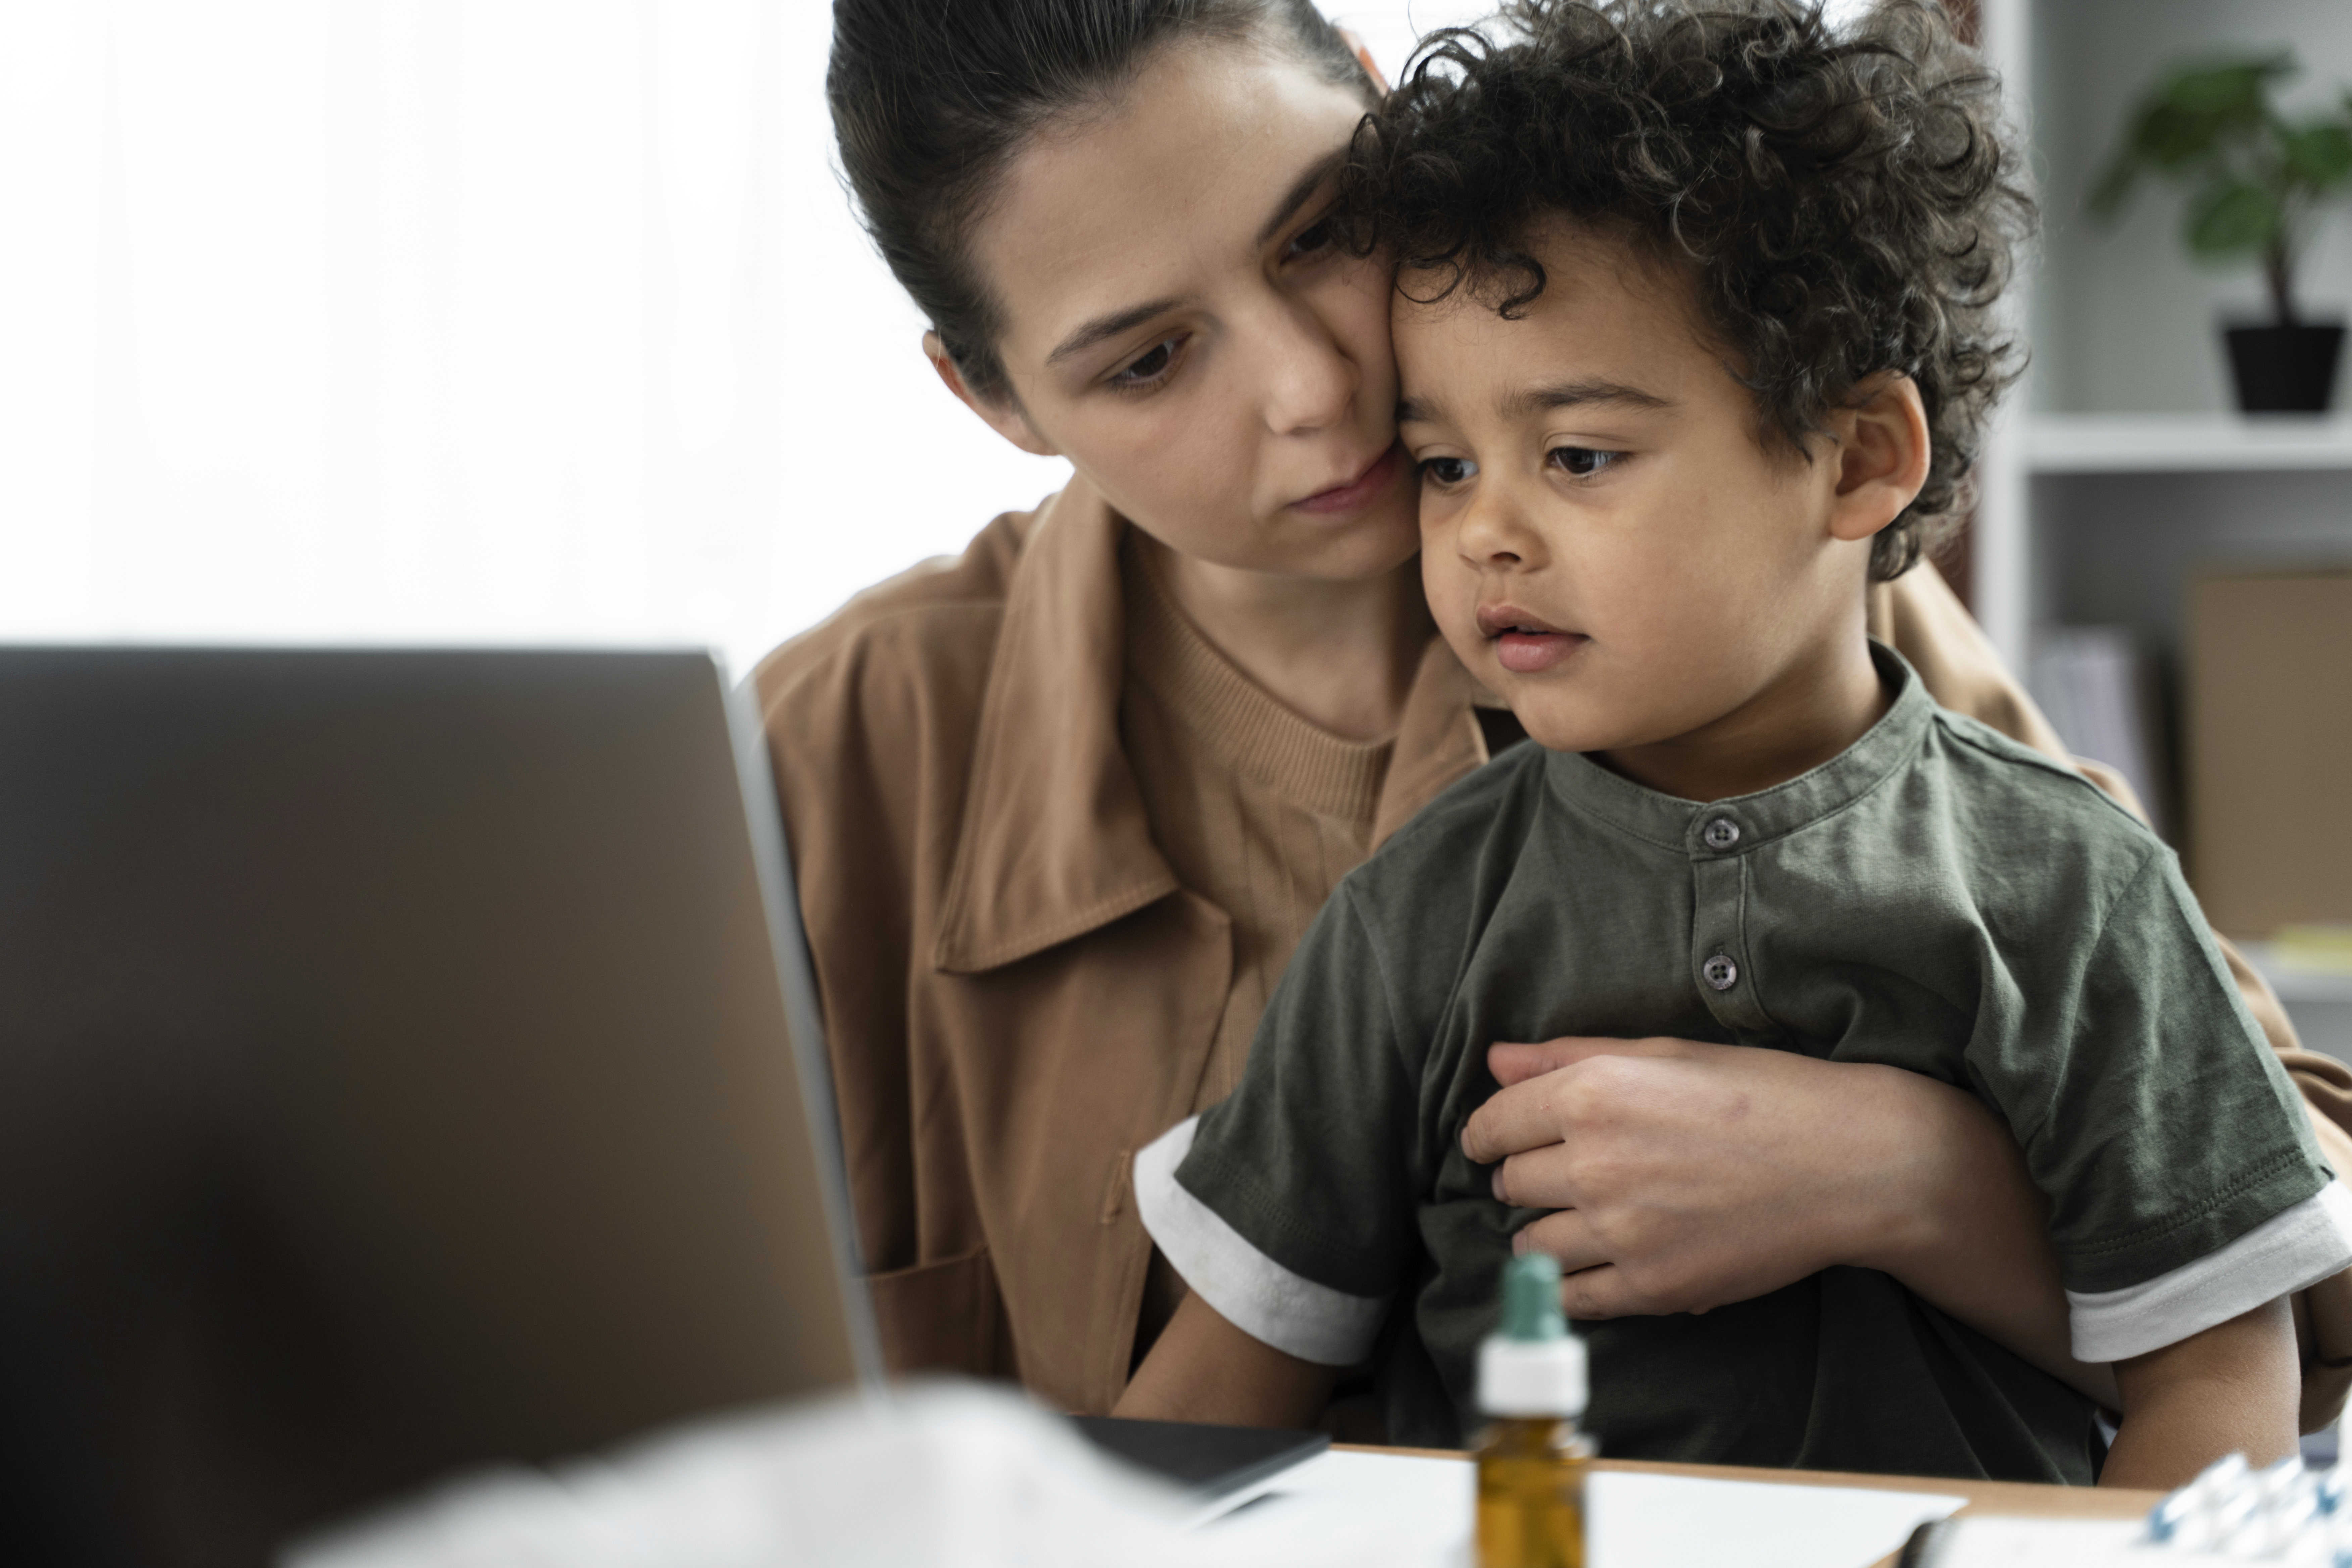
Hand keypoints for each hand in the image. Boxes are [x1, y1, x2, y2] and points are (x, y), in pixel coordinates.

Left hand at [1461, 1036, 1997, 1319]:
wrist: (1850, 1162)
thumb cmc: (1759, 1094)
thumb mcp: (1661, 1054)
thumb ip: (1567, 1057)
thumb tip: (1494, 1061)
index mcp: (1591, 1095)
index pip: (1492, 1125)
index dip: (1488, 1134)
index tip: (1496, 1142)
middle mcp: (1594, 1162)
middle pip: (1510, 1183)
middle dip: (1525, 1177)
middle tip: (1562, 1173)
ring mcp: (1621, 1230)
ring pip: (1531, 1243)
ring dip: (1544, 1232)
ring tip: (1584, 1217)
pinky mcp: (1653, 1285)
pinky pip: (1575, 1296)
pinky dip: (1573, 1283)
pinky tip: (1598, 1260)